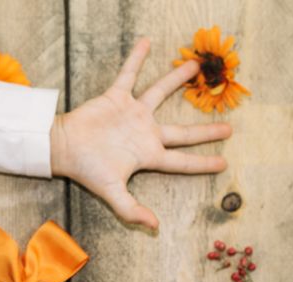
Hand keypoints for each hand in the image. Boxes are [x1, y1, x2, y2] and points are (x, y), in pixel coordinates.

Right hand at [50, 37, 231, 228]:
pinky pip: (129, 75)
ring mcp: (132, 114)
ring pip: (161, 93)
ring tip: (195, 66)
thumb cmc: (87, 171)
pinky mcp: (116, 98)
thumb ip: (132, 210)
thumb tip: (155, 227)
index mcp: (148, 155)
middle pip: (182, 131)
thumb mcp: (111, 193)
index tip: (224, 163)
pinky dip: (137, 59)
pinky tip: (147, 42)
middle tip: (229, 127)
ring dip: (177, 80)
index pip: (182, 161)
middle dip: (205, 130)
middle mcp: (145, 133)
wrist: (63, 148)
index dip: (202, 163)